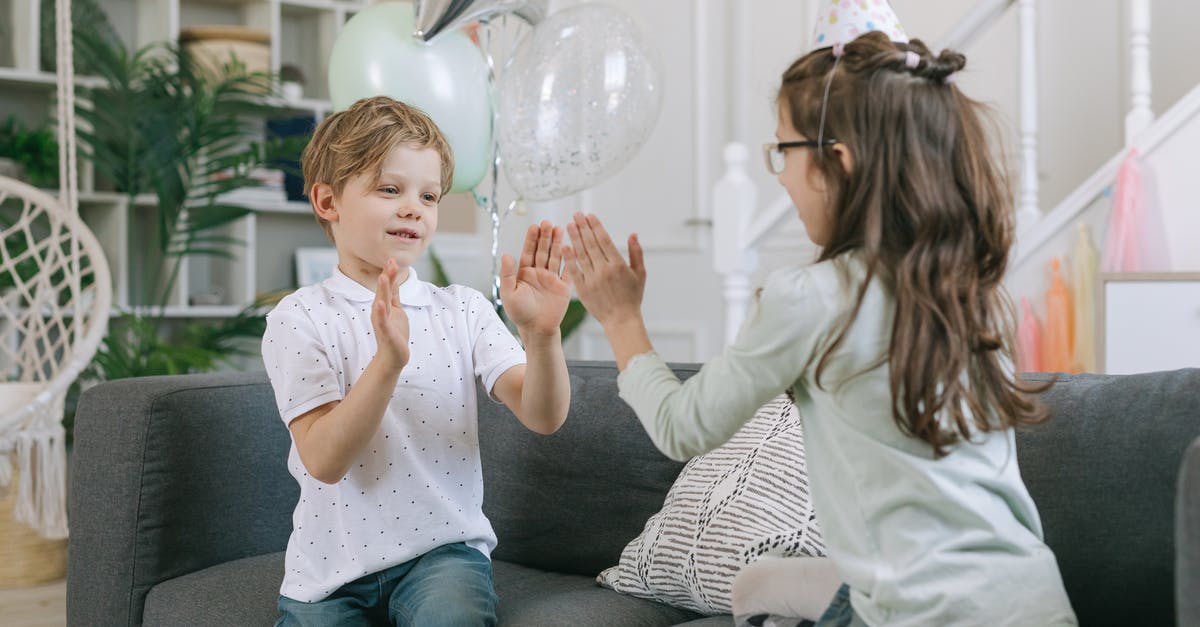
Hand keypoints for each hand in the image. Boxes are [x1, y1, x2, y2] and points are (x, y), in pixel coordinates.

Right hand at [371, 258, 409, 370]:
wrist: (394, 356)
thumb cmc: (395, 333)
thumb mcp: (396, 310)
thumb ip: (393, 296)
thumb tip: (393, 280)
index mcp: (385, 305)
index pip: (389, 287)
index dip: (391, 274)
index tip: (392, 259)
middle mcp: (381, 311)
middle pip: (384, 291)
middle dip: (387, 276)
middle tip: (390, 262)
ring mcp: (382, 321)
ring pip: (382, 303)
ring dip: (382, 290)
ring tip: (384, 277)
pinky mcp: (385, 332)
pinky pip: (382, 320)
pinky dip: (381, 312)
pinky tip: (380, 303)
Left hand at [500, 220, 571, 337]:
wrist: (537, 330)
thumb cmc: (520, 314)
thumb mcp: (509, 293)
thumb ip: (507, 274)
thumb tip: (506, 255)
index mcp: (525, 273)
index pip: (528, 252)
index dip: (531, 239)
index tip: (534, 226)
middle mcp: (539, 273)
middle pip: (543, 251)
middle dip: (545, 237)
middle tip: (548, 222)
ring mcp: (552, 279)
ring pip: (555, 257)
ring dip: (557, 243)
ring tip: (560, 228)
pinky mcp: (563, 287)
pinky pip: (568, 271)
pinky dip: (570, 260)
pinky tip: (572, 247)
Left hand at [563, 212, 645, 328]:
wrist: (622, 320)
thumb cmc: (632, 297)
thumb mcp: (640, 274)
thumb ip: (636, 253)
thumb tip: (633, 234)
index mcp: (618, 265)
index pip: (604, 240)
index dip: (596, 226)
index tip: (589, 215)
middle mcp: (604, 270)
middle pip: (591, 244)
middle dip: (583, 227)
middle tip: (576, 214)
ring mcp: (593, 279)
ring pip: (582, 254)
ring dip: (574, 238)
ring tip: (569, 225)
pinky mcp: (583, 289)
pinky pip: (575, 271)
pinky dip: (570, 259)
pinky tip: (565, 246)